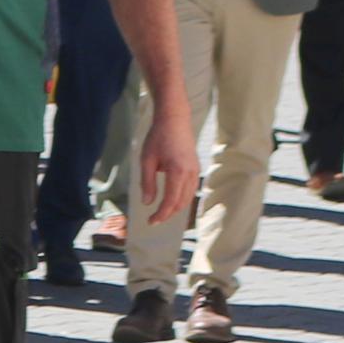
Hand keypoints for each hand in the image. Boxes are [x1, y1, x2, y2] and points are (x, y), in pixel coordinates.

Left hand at [138, 108, 200, 226]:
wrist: (175, 120)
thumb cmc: (158, 137)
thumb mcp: (147, 159)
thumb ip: (147, 182)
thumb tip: (147, 203)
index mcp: (177, 172)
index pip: (170, 201)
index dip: (161, 214)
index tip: (150, 222)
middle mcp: (190, 174)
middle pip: (181, 203)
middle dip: (168, 214)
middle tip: (154, 219)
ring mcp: (196, 171)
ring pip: (188, 198)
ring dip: (175, 207)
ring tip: (161, 212)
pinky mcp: (196, 168)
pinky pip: (191, 189)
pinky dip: (182, 198)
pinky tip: (171, 200)